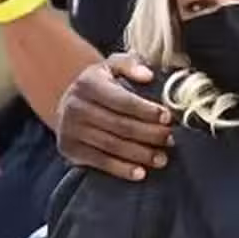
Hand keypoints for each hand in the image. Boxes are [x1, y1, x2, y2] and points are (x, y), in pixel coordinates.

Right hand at [57, 53, 174, 180]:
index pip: (123, 100)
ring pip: (112, 145)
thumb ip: (131, 64)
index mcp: (88, 83)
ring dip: (140, 154)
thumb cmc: (100, 83)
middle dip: (149, 134)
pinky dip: (122, 169)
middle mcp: (75, 106)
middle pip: (120, 125)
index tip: (168, 118)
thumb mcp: (112, 66)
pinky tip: (141, 173)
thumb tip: (148, 75)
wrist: (67, 102)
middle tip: (170, 139)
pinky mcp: (69, 149)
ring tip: (161, 158)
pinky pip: (100, 162)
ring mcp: (70, 130)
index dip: (147, 111)